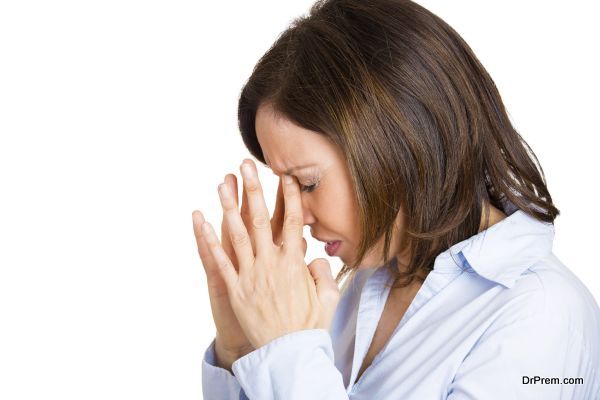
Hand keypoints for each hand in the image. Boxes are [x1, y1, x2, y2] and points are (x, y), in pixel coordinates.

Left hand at [192, 169, 307, 365]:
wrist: (288, 354)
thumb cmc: (310, 328)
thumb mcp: (328, 298)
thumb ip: (322, 273)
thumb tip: (314, 257)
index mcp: (295, 263)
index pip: (292, 222)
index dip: (289, 197)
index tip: (285, 175)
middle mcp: (271, 264)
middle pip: (261, 219)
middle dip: (253, 189)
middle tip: (246, 165)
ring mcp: (251, 275)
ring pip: (237, 234)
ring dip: (228, 206)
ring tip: (222, 183)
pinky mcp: (235, 289)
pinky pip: (220, 261)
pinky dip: (209, 240)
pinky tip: (201, 220)